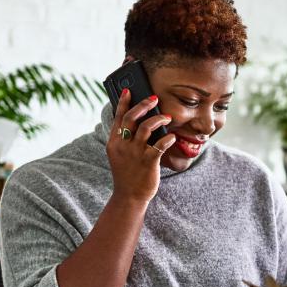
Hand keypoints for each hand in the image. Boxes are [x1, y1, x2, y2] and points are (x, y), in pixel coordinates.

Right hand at [107, 88, 174, 203]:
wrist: (129, 196)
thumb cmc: (128, 174)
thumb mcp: (120, 155)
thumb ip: (125, 139)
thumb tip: (139, 123)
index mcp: (114, 142)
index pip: (118, 117)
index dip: (123, 102)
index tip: (128, 90)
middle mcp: (123, 145)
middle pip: (131, 118)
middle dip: (143, 105)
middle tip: (154, 98)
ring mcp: (135, 154)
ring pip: (146, 128)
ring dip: (158, 119)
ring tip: (167, 117)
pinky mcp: (148, 162)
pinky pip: (160, 145)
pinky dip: (167, 138)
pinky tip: (172, 137)